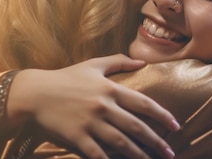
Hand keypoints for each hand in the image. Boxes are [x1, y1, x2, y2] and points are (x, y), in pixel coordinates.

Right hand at [8, 54, 178, 158]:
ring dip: (139, 155)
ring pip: (122, 143)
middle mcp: (103, 106)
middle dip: (156, 141)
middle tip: (169, 153)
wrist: (35, 93)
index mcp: (110, 88)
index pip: (143, 103)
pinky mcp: (77, 137)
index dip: (162, 116)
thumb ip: (119, 61)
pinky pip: (99, 154)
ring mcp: (90, 123)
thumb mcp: (93, 64)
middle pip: (137, 127)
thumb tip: (143, 62)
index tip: (175, 126)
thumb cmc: (65, 77)